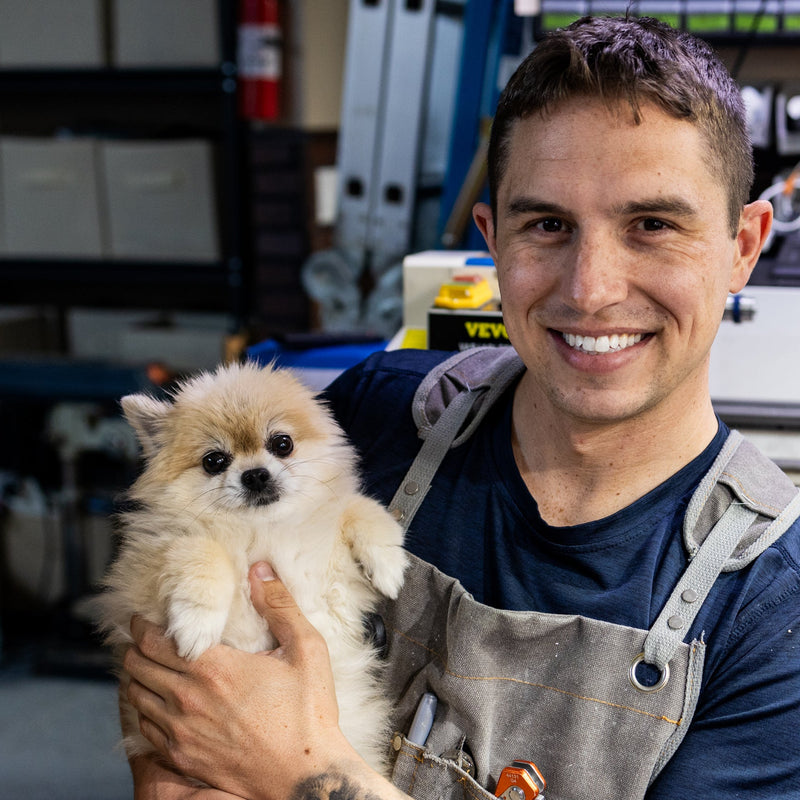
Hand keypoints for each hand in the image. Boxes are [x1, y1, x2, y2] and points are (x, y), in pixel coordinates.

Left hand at [123, 562, 368, 798]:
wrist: (303, 777)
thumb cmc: (308, 713)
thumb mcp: (306, 649)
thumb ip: (280, 605)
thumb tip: (260, 570)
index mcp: (215, 668)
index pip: (155, 640)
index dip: (142, 624)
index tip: (145, 617)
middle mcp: (189, 698)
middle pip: (136, 664)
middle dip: (135, 646)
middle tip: (143, 637)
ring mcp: (181, 731)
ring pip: (135, 695)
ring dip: (136, 676)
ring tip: (147, 665)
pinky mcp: (182, 756)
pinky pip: (145, 727)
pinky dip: (144, 708)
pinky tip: (158, 701)